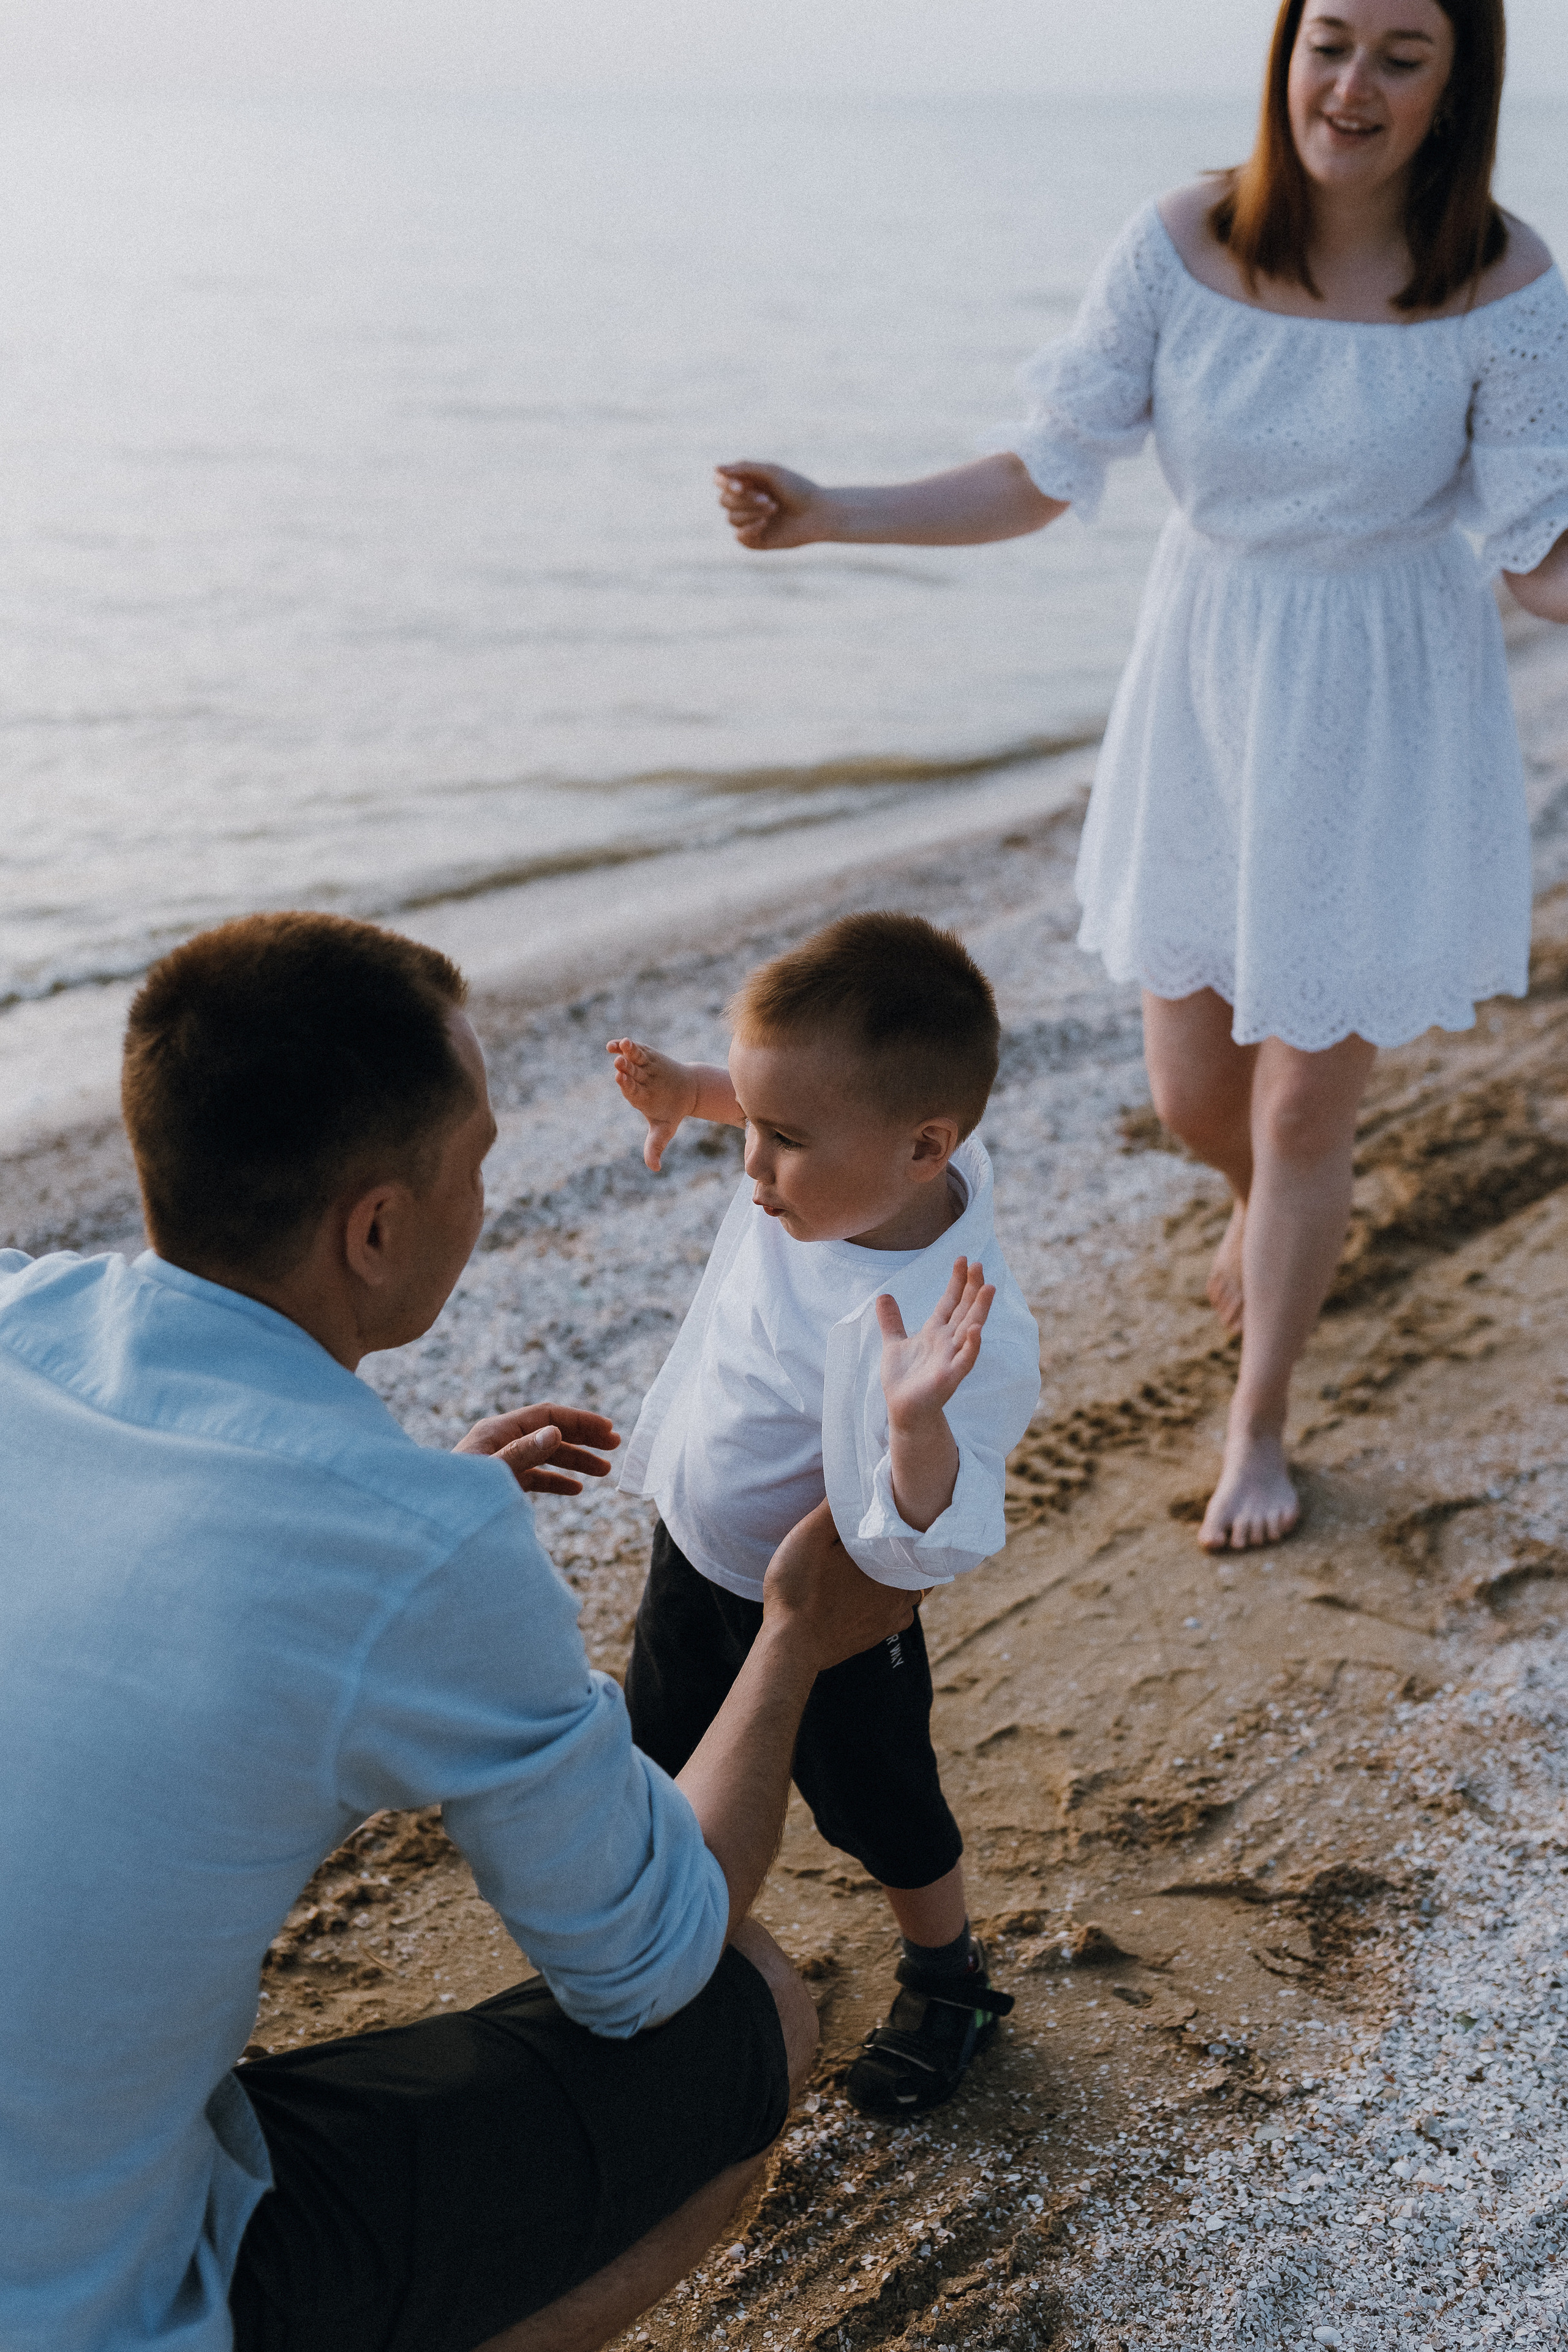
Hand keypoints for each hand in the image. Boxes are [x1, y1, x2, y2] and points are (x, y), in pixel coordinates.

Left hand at [455, 1404, 619, 1494]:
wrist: (431, 1526)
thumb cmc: (455, 1498)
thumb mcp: (491, 1473)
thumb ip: (521, 1453)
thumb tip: (554, 1432)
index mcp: (496, 1431)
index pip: (546, 1415)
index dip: (579, 1420)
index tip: (608, 1430)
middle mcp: (499, 1442)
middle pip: (549, 1432)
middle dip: (583, 1438)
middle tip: (615, 1446)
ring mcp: (500, 1463)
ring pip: (545, 1455)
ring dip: (575, 1460)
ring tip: (604, 1471)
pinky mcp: (500, 1484)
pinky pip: (534, 1477)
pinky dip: (556, 1481)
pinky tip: (575, 1489)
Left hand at [606, 1038, 698, 1170]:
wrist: (686, 1091)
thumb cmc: (671, 1112)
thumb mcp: (665, 1130)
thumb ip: (655, 1146)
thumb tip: (654, 1168)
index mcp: (638, 1098)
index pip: (630, 1090)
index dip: (626, 1084)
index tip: (620, 1078)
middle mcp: (636, 1082)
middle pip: (628, 1073)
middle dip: (624, 1068)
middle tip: (618, 1063)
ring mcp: (640, 1068)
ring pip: (630, 1059)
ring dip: (625, 1052)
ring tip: (620, 1044)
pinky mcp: (645, 1056)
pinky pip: (634, 1050)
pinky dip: (626, 1046)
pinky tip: (619, 1041)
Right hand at [716, 461, 831, 551]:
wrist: (818, 513)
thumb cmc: (797, 488)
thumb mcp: (771, 472)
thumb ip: (743, 468)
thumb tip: (715, 469)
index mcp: (746, 483)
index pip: (721, 483)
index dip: (726, 485)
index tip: (742, 486)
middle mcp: (745, 502)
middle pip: (724, 501)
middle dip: (745, 500)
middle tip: (769, 499)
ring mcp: (749, 522)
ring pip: (731, 519)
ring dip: (751, 513)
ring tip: (774, 509)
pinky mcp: (755, 540)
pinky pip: (739, 537)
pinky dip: (750, 529)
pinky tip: (765, 524)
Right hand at [761, 1499, 915, 1669]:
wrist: (792, 1646)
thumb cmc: (799, 1587)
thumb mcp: (809, 1536)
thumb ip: (834, 1508)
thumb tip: (856, 1481)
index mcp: (889, 1559)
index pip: (918, 1531)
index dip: (913, 1515)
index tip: (905, 1502)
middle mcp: (901, 1588)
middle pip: (919, 1558)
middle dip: (911, 1543)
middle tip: (894, 1527)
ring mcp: (893, 1614)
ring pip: (915, 1585)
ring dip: (906, 1571)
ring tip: (887, 1557)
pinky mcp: (881, 1633)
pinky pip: (902, 1611)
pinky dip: (896, 1599)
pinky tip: (878, 1591)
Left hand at [877, 1258, 994, 1425]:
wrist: (903, 1410)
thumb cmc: (903, 1380)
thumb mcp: (893, 1343)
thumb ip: (892, 1321)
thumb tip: (883, 1295)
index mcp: (935, 1333)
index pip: (950, 1302)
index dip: (956, 1281)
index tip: (962, 1259)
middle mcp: (947, 1342)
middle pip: (963, 1310)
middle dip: (971, 1288)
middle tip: (979, 1264)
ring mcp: (951, 1359)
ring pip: (969, 1330)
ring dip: (979, 1310)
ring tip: (988, 1287)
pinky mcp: (949, 1377)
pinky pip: (964, 1360)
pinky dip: (971, 1346)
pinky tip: (975, 1330)